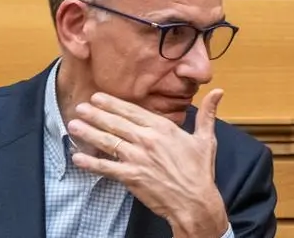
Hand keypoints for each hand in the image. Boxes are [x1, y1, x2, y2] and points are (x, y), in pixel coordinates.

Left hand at [67, 89, 229, 237]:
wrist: (195, 201)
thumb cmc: (200, 171)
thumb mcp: (206, 138)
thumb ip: (207, 113)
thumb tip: (219, 92)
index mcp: (164, 128)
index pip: (133, 111)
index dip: (113, 104)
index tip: (98, 97)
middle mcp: (148, 140)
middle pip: (116, 123)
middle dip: (95, 114)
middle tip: (80, 107)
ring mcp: (138, 159)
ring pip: (108, 142)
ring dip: (89, 132)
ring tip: (74, 124)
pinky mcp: (132, 177)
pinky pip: (107, 168)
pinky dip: (91, 162)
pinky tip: (77, 157)